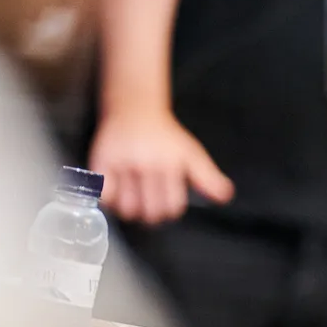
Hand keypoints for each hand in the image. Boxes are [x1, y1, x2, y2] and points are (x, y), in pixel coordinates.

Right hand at [90, 107, 232, 223]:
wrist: (134, 110)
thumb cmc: (166, 137)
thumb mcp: (192, 154)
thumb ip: (208, 178)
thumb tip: (225, 197)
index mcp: (171, 164)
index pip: (172, 207)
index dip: (170, 211)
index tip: (167, 205)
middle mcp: (146, 164)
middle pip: (150, 212)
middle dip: (152, 215)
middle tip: (149, 206)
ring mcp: (122, 164)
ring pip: (126, 209)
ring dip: (131, 210)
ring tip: (134, 200)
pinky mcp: (101, 162)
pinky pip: (105, 197)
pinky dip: (111, 201)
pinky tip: (118, 194)